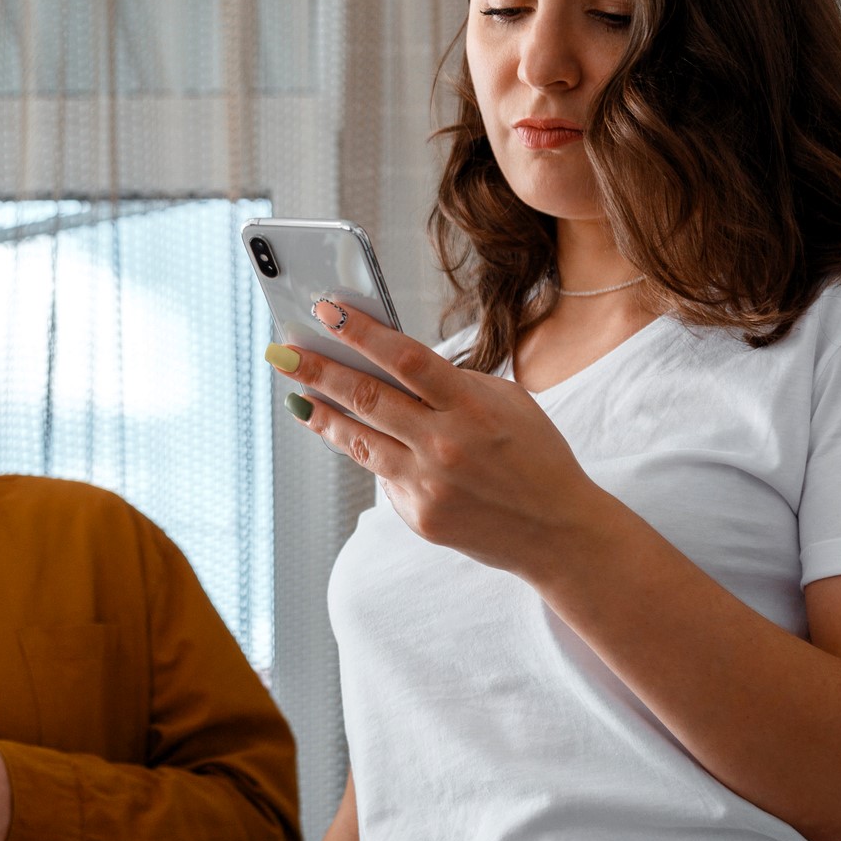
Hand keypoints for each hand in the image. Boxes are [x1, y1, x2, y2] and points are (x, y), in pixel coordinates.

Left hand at [269, 301, 611, 577]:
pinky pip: (382, 474)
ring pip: (359, 441)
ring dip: (322, 414)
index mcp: (472, 406)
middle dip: (318, 370)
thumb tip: (390, 363)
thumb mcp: (506, 402)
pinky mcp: (419, 516)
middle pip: (367, 398)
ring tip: (296, 394)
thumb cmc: (535, 455)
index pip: (404, 358)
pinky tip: (347, 433)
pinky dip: (365, 450)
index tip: (325, 309)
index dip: (360, 331)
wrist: (558, 531)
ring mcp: (429, 484)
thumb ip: (452, 383)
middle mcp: (446, 445)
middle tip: (282, 351)